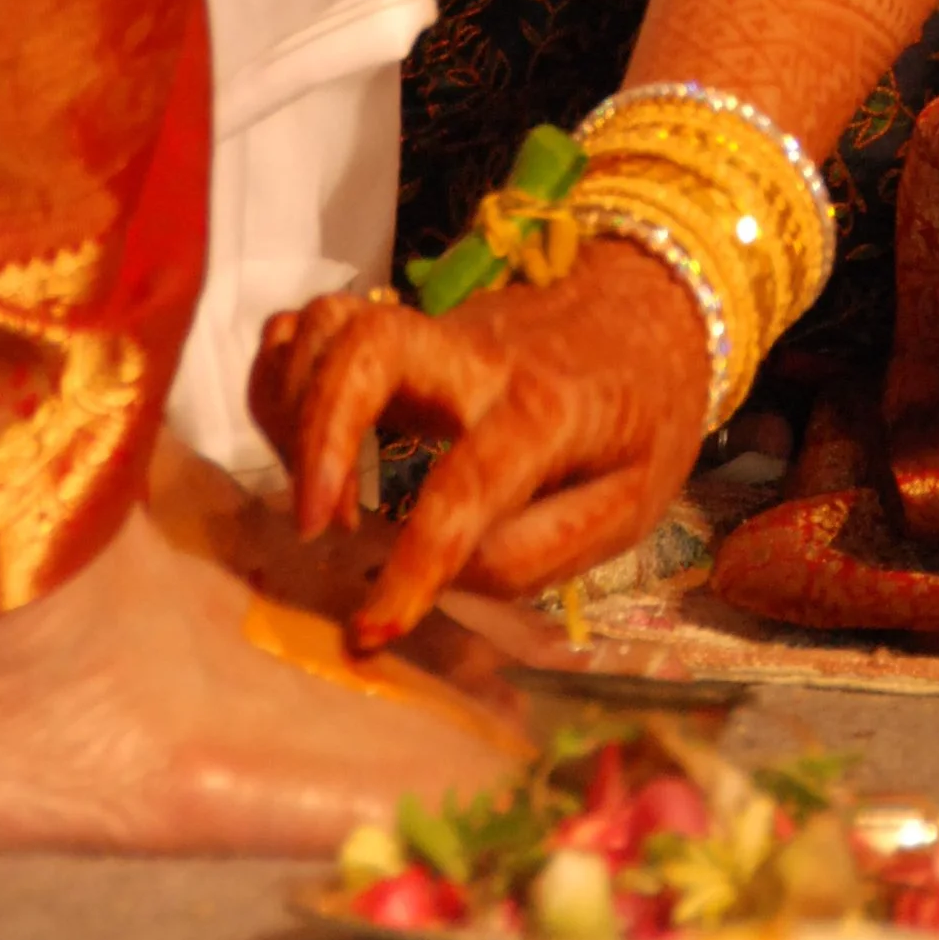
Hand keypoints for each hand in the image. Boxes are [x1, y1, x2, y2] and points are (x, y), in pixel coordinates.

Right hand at [248, 243, 708, 647]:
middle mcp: (478, 358)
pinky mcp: (404, 330)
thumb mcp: (634, 502)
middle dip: (316, 433)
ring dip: (292, 412)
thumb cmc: (646, 417)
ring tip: (322, 504)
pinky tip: (307, 453)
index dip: (416, 561)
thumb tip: (450, 577)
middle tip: (315, 527)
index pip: (469, 481)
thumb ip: (541, 550)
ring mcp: (433, 333)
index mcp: (547, 409)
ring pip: (328, 328)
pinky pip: (315, 329)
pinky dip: (283, 382)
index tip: (372, 631)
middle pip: (369, 347)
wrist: (655, 308)